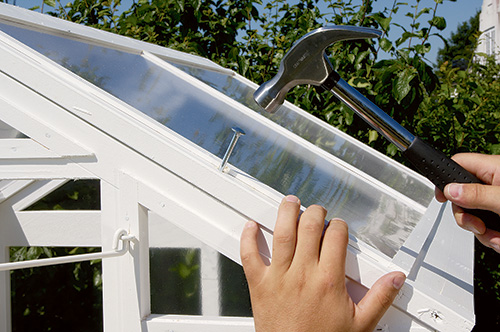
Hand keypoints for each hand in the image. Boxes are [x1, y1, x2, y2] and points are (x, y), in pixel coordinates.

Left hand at [240, 195, 405, 331]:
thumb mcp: (360, 325)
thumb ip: (380, 298)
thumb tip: (395, 279)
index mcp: (328, 280)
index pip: (336, 237)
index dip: (339, 226)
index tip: (338, 227)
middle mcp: (303, 273)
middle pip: (309, 227)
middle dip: (315, 212)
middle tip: (317, 211)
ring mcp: (279, 276)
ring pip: (282, 234)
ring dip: (286, 213)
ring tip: (290, 202)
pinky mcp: (260, 284)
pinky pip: (250, 256)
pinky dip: (248, 239)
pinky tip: (251, 227)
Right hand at [435, 153, 499, 252]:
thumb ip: (476, 194)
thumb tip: (450, 190)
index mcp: (494, 168)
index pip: (459, 163)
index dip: (445, 179)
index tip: (441, 197)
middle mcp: (495, 183)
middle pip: (463, 196)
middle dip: (467, 217)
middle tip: (478, 225)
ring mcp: (498, 201)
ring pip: (476, 216)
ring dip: (483, 233)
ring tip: (498, 237)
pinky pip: (490, 228)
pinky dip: (494, 238)